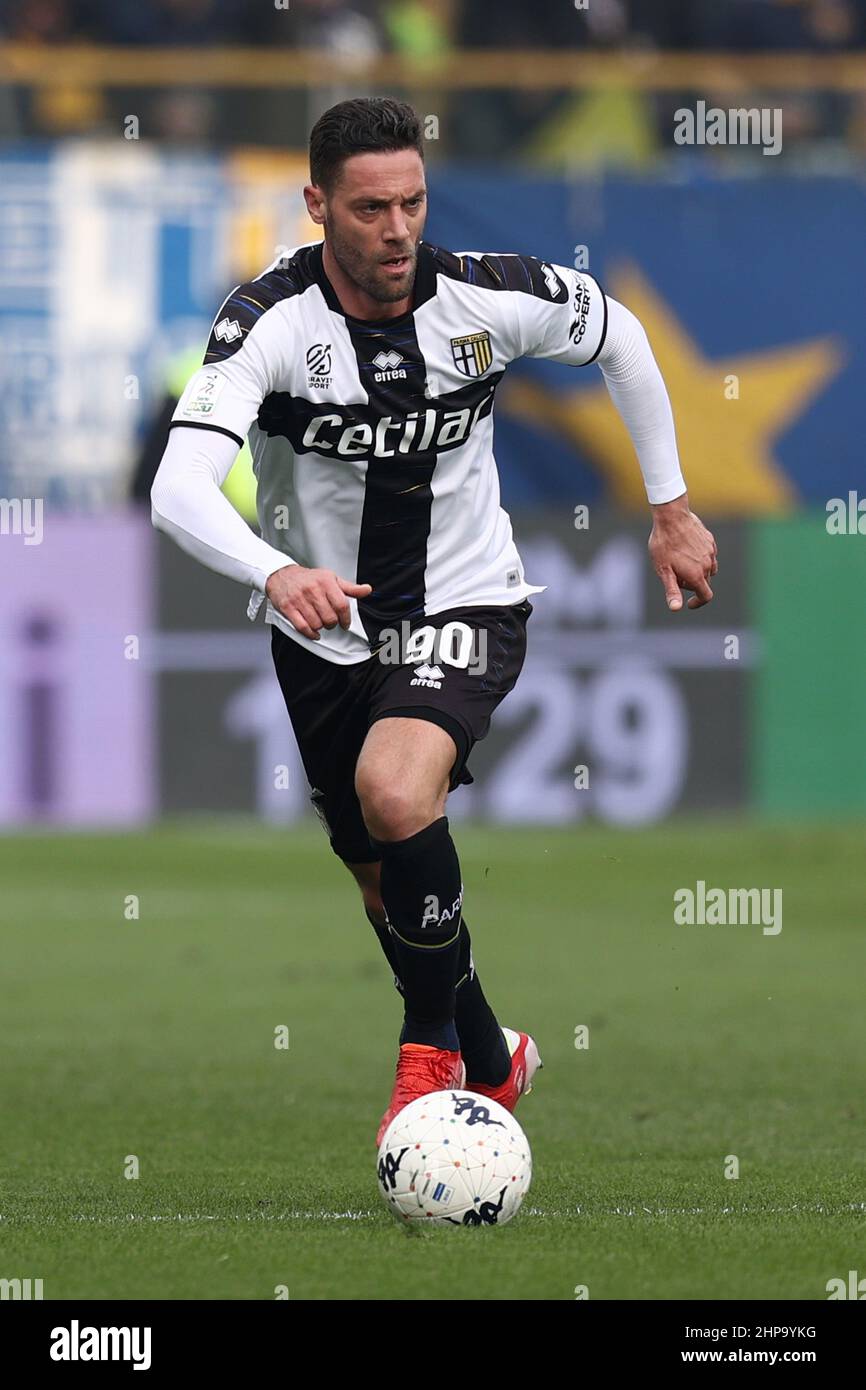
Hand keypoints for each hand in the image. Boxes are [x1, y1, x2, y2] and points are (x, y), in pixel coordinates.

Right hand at [265, 565, 371, 639]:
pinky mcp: (288, 608)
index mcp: (326, 582)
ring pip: (317, 624)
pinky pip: (302, 627)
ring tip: (320, 623)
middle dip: (333, 623)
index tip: (345, 623)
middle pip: (330, 617)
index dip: (346, 618)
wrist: (282, 575)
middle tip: (331, 622)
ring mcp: (300, 599)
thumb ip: (349, 588)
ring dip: (321, 627)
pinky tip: (314, 633)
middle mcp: (313, 590)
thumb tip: (367, 590)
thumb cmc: (308, 579)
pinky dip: (310, 634)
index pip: (342, 605)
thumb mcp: (330, 578)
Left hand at [648, 493, 717, 610]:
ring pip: (708, 569)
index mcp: (697, 575)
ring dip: (697, 571)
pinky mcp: (710, 541)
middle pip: (704, 582)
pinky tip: (685, 550)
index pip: (706, 596)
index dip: (698, 603)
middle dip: (692, 584)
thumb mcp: (664, 571)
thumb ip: (672, 590)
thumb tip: (676, 608)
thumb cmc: (664, 545)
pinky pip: (708, 555)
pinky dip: (699, 558)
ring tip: (679, 562)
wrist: (672, 517)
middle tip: (674, 575)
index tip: (688, 603)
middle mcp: (708, 565)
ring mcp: (710, 552)